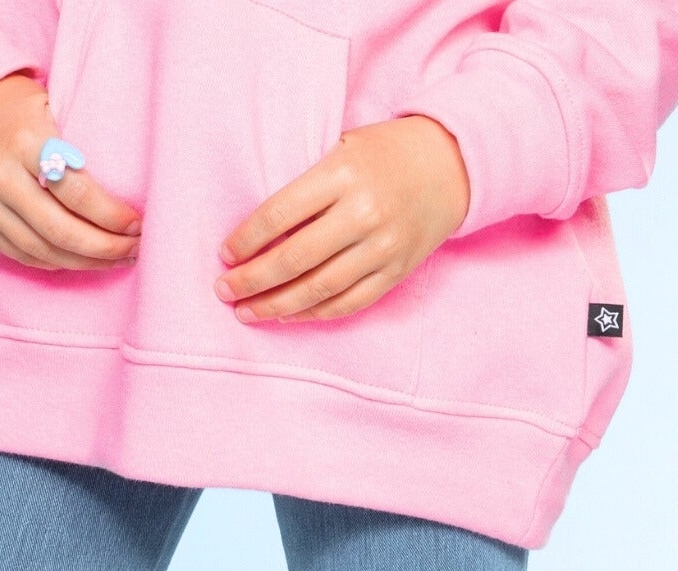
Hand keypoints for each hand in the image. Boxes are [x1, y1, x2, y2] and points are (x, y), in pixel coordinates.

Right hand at [0, 73, 141, 270]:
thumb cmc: (19, 110)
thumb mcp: (50, 107)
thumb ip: (78, 144)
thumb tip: (129, 187)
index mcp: (24, 142)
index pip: (75, 191)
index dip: (110, 215)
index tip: (137, 224)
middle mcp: (0, 176)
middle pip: (59, 229)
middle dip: (103, 247)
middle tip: (134, 250)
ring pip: (42, 250)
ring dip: (84, 262)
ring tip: (115, 260)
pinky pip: (22, 255)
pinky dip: (56, 262)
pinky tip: (81, 261)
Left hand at [214, 115, 469, 322]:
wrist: (453, 163)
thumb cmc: (386, 153)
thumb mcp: (343, 149)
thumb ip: (307, 187)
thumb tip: (257, 235)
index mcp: (344, 174)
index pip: (279, 214)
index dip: (246, 240)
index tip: (225, 255)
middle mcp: (363, 213)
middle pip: (294, 259)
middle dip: (251, 280)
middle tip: (224, 291)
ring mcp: (382, 247)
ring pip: (317, 289)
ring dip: (275, 306)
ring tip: (246, 312)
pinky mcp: (395, 272)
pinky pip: (346, 304)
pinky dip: (312, 314)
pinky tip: (286, 315)